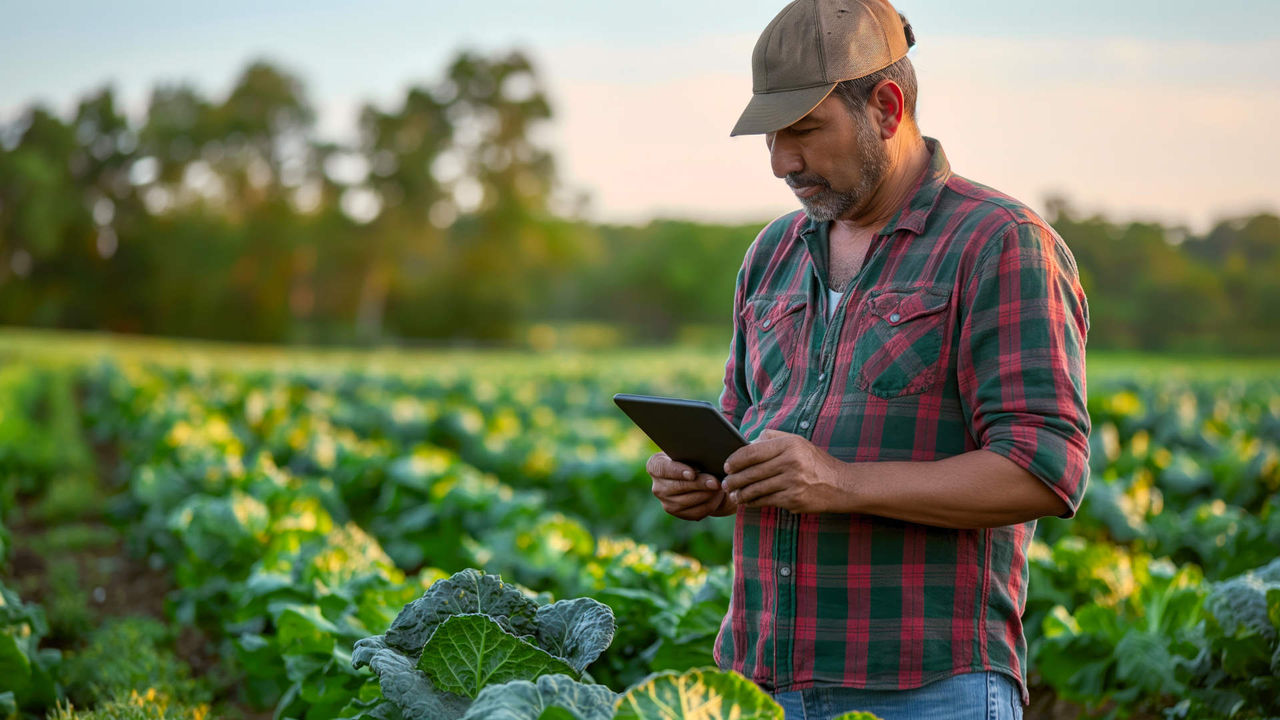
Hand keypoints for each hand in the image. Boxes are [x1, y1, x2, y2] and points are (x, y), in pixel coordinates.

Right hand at [647, 452, 727, 520]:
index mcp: (655, 466)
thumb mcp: (690, 451)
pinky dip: (709, 504)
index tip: (692, 474)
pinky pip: (695, 512)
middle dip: (699, 484)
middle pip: (678, 487)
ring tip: (720, 487)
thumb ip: (693, 454)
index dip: (677, 471)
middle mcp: (657, 487)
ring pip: (688, 501)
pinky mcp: (678, 514)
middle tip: (715, 482)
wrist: (695, 473)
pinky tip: (718, 496)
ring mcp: (666, 503)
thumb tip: (707, 460)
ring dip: (707, 495)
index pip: (662, 469)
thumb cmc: (692, 457)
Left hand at [721, 429, 847, 513]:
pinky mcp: (794, 500)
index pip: (753, 451)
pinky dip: (753, 502)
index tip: (727, 465)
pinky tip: (747, 501)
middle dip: (734, 479)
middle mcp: (791, 462)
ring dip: (740, 493)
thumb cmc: (815, 462)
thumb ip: (772, 439)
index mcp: (789, 444)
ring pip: (756, 489)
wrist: (841, 485)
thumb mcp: (798, 442)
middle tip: (725, 483)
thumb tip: (747, 442)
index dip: (735, 459)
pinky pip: (766, 501)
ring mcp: (792, 482)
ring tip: (733, 494)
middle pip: (751, 472)